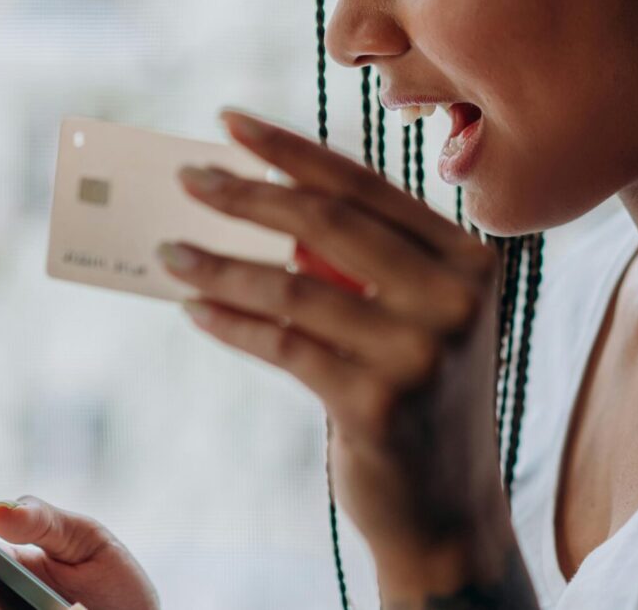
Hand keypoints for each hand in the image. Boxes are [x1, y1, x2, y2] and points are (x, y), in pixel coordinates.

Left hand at [160, 109, 515, 596]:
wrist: (448, 514)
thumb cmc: (417, 402)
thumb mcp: (408, 320)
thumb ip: (355, 264)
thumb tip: (255, 204)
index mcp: (468, 260)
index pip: (364, 186)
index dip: (291, 150)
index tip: (230, 123)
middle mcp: (456, 297)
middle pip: (327, 222)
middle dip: (245, 194)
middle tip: (187, 177)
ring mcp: (421, 351)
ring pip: (293, 286)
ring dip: (220, 264)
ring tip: (169, 252)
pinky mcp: (378, 403)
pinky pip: (282, 345)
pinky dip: (230, 322)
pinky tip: (195, 308)